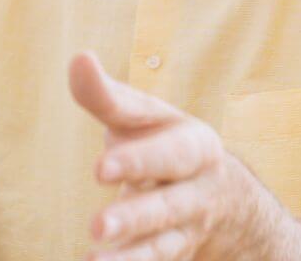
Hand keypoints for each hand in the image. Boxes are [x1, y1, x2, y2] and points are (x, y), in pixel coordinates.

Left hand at [69, 52, 269, 260]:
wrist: (222, 194)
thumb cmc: (161, 140)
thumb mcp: (143, 116)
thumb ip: (107, 96)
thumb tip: (78, 58)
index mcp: (196, 147)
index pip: (168, 154)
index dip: (137, 162)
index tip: (100, 170)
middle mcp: (199, 190)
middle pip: (168, 206)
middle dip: (135, 216)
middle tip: (97, 226)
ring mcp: (191, 228)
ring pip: (164, 245)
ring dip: (132, 258)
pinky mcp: (177, 253)